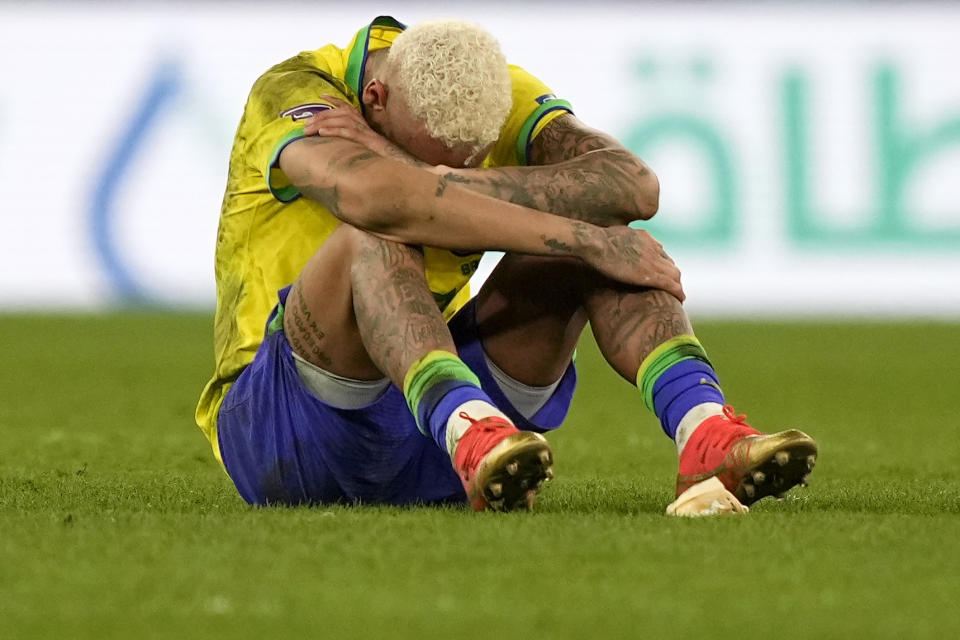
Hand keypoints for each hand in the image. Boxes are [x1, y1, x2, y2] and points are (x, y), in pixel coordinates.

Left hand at [302, 96, 423, 165]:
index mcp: (365, 125)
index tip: (321, 96)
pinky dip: (334, 131)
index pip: (348, 107)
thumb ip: (357, 145)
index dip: (335, 100)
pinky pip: (348, 132)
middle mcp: (365, 125)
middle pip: (340, 113)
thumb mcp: (368, 149)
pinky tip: (322, 133)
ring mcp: (366, 132)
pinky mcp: (367, 141)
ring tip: (308, 130)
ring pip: (341, 121)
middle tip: (305, 124)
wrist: (403, 165)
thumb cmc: (386, 160)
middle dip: (320, 116)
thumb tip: (342, 149)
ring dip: (322, 124)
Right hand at [580, 225, 684, 301]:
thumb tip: (607, 244)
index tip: (659, 273)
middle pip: (669, 263)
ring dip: (677, 285)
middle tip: (671, 287)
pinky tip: (681, 300)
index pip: (659, 252)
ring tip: (678, 296)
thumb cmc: (593, 240)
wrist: (594, 243)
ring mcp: (653, 261)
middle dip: (672, 275)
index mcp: (643, 238)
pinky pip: (671, 285)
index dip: (661, 264)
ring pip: (675, 274)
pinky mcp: (650, 275)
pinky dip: (678, 292)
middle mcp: (652, 247)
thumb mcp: (607, 235)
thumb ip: (616, 239)